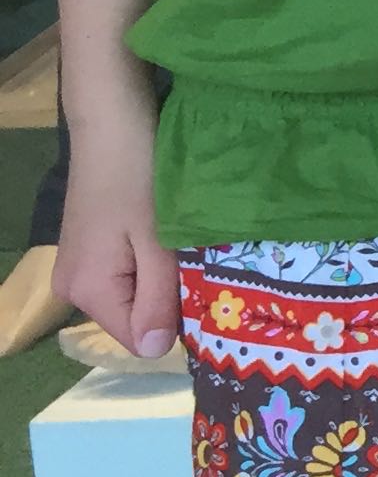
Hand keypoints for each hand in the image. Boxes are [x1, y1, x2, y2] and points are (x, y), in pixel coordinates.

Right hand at [54, 111, 177, 361]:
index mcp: (87, 292)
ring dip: (164, 277)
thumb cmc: (138, 177)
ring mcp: (79, 265)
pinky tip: (170, 237)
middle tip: (201, 264)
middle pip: (134, 317)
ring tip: (188, 247)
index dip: (173, 322)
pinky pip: (127, 272)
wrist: (113, 123)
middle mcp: (73, 287)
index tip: (205, 294)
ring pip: (134, 293)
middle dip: (170, 298)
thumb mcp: (156, 241)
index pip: (135, 338)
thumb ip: (157, 299)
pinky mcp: (91, 246)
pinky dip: (152, 261)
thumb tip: (154, 352)